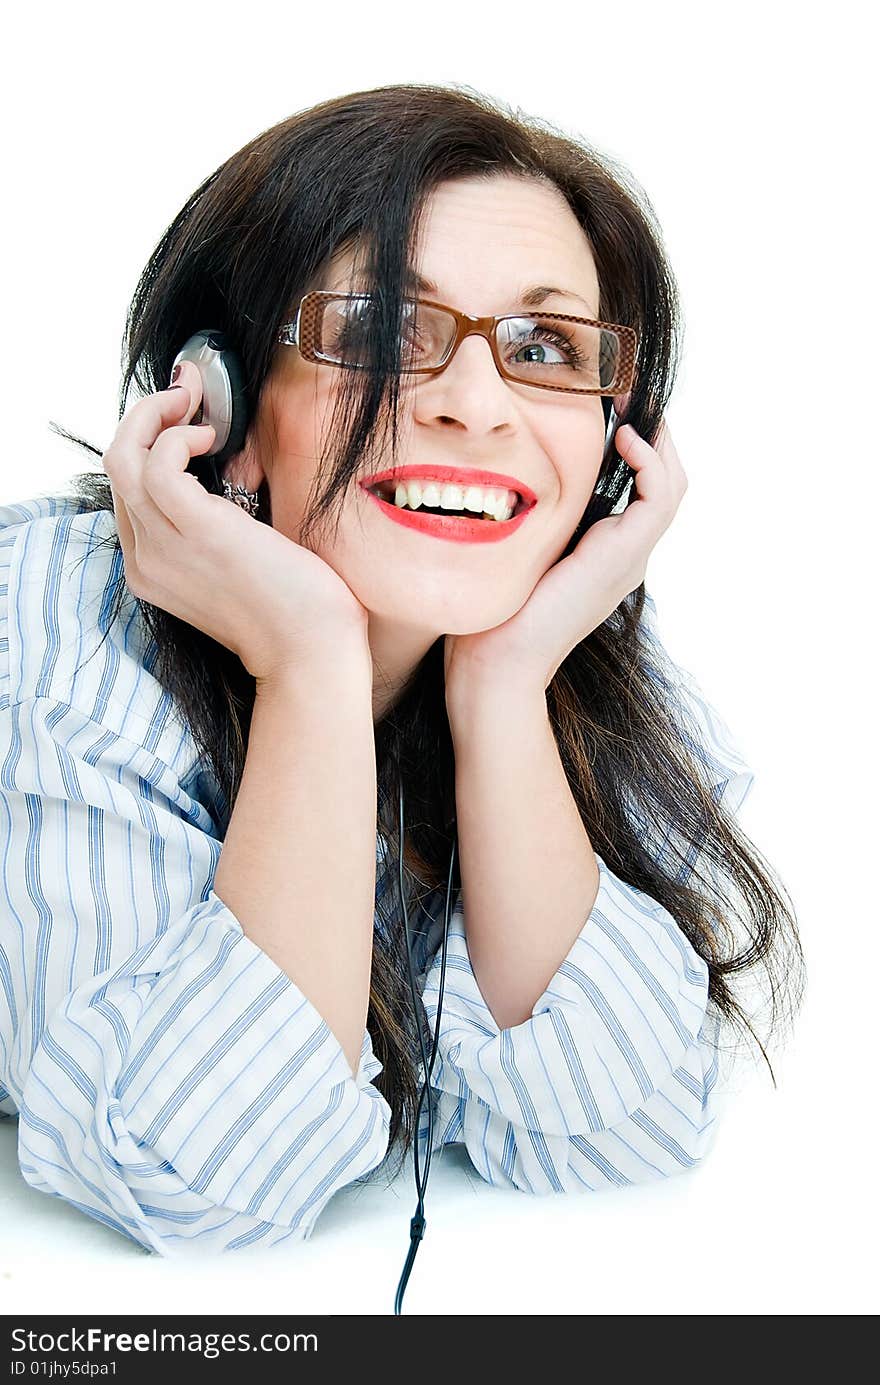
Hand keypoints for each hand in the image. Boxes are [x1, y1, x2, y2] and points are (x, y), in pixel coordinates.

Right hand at [103, 361, 369, 682]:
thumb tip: (229, 476)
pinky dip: (180, 436)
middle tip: (187, 396)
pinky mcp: (196, 530)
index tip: (183, 416)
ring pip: (125, 457)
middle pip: (117, 466)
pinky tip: (214, 438)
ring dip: (157, 416)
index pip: (127, 492)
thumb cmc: (292, 612)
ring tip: (198, 409)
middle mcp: (146, 560)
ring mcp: (164, 547)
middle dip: (147, 417)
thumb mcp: (238, 568)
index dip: (149, 445)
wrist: (310, 652)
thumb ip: (216, 530)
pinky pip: (159, 462)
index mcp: (153, 570)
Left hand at [444, 399, 686, 699]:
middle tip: (628, 390)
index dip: (634, 443)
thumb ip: (527, 515)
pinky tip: (624, 436)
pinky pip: (660, 496)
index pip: (640, 486)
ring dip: (658, 438)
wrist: (498, 662)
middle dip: (653, 432)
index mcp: (605, 550)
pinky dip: (650, 460)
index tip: (609, 404)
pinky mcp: (627, 556)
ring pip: (672, 485)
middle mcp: (626, 553)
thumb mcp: (515, 548)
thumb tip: (503, 469)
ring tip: (631, 404)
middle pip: (666, 481)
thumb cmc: (494, 612)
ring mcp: (631, 556)